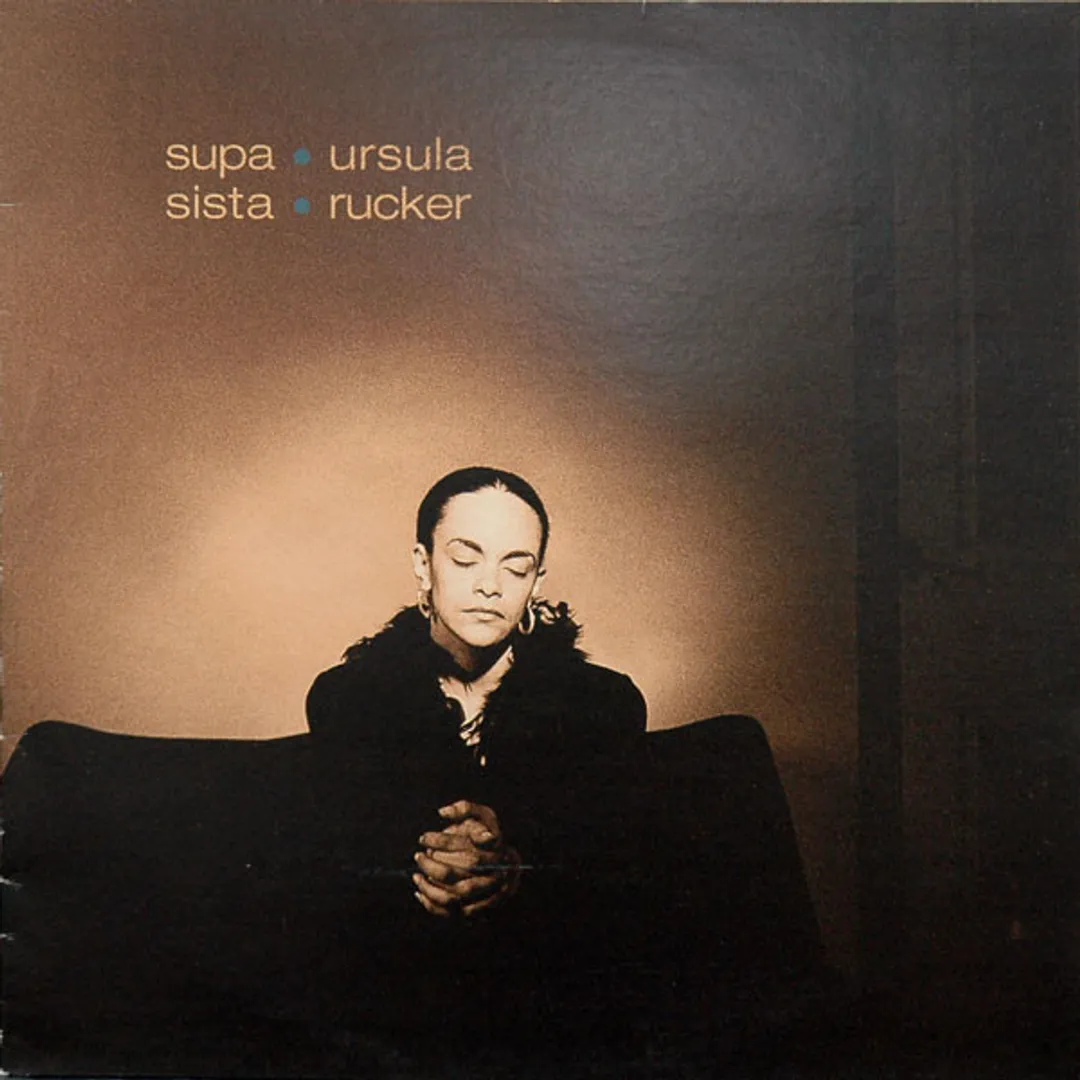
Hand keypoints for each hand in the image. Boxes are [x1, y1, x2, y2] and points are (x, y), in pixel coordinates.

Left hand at [413, 800, 520, 918]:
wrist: (512, 866)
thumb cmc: (490, 835)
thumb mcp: (483, 815)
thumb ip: (465, 808)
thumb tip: (441, 812)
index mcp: (495, 845)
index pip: (465, 843)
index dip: (441, 841)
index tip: (423, 838)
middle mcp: (496, 869)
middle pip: (461, 870)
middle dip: (434, 864)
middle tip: (418, 856)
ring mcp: (491, 891)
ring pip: (458, 894)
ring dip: (433, 887)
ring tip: (416, 877)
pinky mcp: (482, 908)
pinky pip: (456, 911)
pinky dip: (435, 905)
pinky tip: (420, 893)